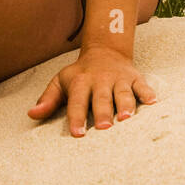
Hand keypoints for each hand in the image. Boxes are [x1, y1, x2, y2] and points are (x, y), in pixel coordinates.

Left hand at [27, 45, 157, 136]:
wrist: (105, 50)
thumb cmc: (80, 74)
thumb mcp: (61, 81)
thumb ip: (48, 99)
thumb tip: (32, 114)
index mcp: (81, 82)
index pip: (77, 102)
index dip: (77, 117)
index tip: (77, 134)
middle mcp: (100, 80)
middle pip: (101, 98)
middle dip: (103, 112)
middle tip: (104, 128)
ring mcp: (119, 78)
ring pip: (123, 93)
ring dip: (125, 104)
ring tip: (126, 118)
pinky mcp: (134, 77)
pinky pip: (142, 85)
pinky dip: (147, 93)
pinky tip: (153, 103)